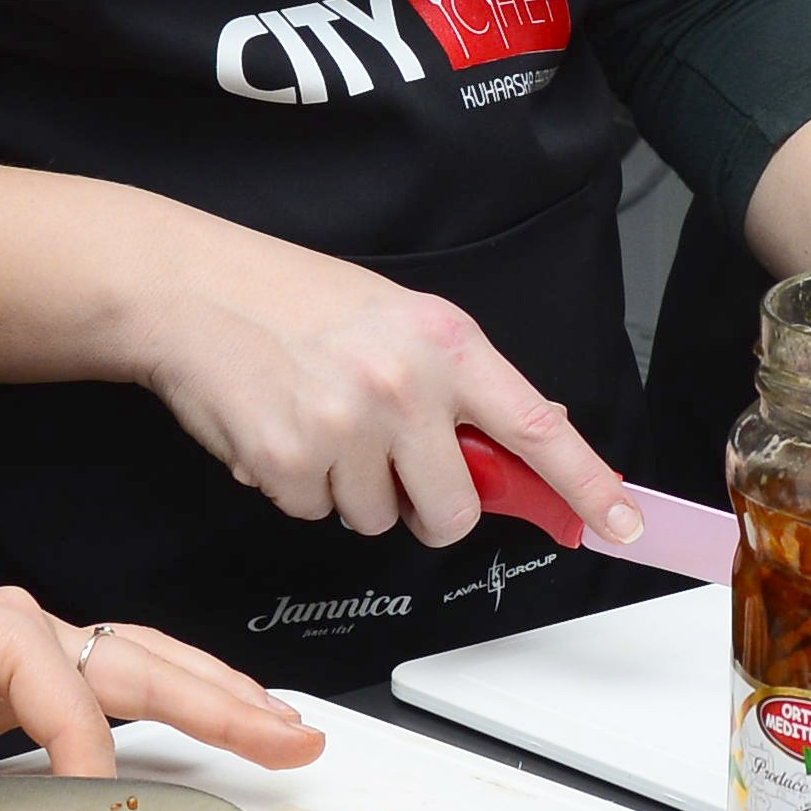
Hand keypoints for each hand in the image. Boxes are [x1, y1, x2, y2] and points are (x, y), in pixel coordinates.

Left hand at [0, 580, 326, 780]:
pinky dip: (176, 705)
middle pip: (148, 661)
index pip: (80, 708)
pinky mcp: (28, 676)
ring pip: (146, 665)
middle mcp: (26, 625)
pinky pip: (120, 686)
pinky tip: (218, 721)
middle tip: (296, 737)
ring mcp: (32, 645)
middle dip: (227, 702)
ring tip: (284, 727)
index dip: (93, 781)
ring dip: (217, 698)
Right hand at [114, 223, 630, 551]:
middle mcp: (406, 384)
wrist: (189, 287)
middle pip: (453, 510)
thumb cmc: (290, 298)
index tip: (621, 523)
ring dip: (347, 489)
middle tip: (385, 463)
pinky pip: (313, 513)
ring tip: (314, 420)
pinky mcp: (288, 460)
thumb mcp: (396, 320)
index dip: (586, 483)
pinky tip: (277, 429)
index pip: (537, 426)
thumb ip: (458, 384)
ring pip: (376, 519)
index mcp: (447, 342)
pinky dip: (294, 485)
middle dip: (423, 506)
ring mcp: (346, 426)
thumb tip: (521, 443)